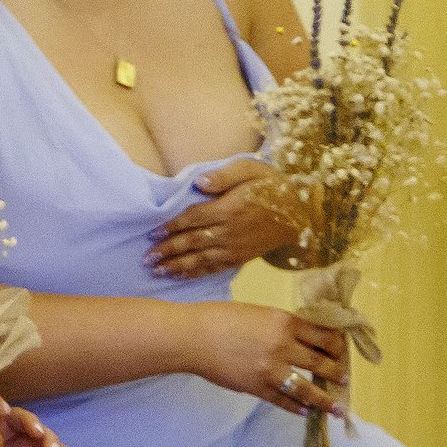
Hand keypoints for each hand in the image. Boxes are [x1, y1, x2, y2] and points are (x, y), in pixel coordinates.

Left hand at [148, 159, 304, 278]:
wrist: (301, 214)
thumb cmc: (273, 187)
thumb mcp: (252, 170)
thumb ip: (224, 175)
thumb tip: (198, 181)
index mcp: (228, 209)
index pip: (192, 219)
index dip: (171, 226)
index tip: (152, 232)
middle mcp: (228, 232)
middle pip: (191, 242)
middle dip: (167, 251)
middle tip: (146, 258)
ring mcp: (234, 248)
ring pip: (199, 259)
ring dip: (176, 266)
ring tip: (156, 270)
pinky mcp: (240, 258)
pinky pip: (213, 268)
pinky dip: (195, 273)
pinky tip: (179, 276)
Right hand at [186, 300, 348, 414]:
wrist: (191, 337)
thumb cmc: (219, 318)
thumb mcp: (258, 313)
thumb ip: (280, 327)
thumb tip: (300, 341)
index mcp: (285, 322)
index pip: (324, 336)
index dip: (338, 346)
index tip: (342, 352)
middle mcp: (283, 346)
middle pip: (322, 362)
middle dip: (337, 372)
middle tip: (344, 379)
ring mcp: (270, 370)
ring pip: (307, 388)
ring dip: (325, 398)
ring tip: (336, 406)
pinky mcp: (256, 387)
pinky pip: (282, 400)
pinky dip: (296, 407)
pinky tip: (304, 411)